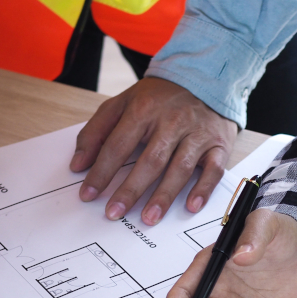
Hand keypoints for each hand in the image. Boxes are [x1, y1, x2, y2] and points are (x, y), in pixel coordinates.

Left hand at [71, 78, 237, 225]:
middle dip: (131, 189)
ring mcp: (197, 134)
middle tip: (114, 212)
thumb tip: (78, 164)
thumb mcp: (123, 103)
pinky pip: (213, 170)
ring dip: (164, 195)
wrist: (205, 79)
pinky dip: (203, 189)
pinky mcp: (218, 145)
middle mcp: (172, 121)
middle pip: (150, 160)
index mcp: (144, 110)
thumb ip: (96, 131)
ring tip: (149, 218)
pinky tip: (191, 206)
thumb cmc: (159, 98)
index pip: (118, 145)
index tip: (88, 194)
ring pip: (181, 168)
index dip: (101, 171)